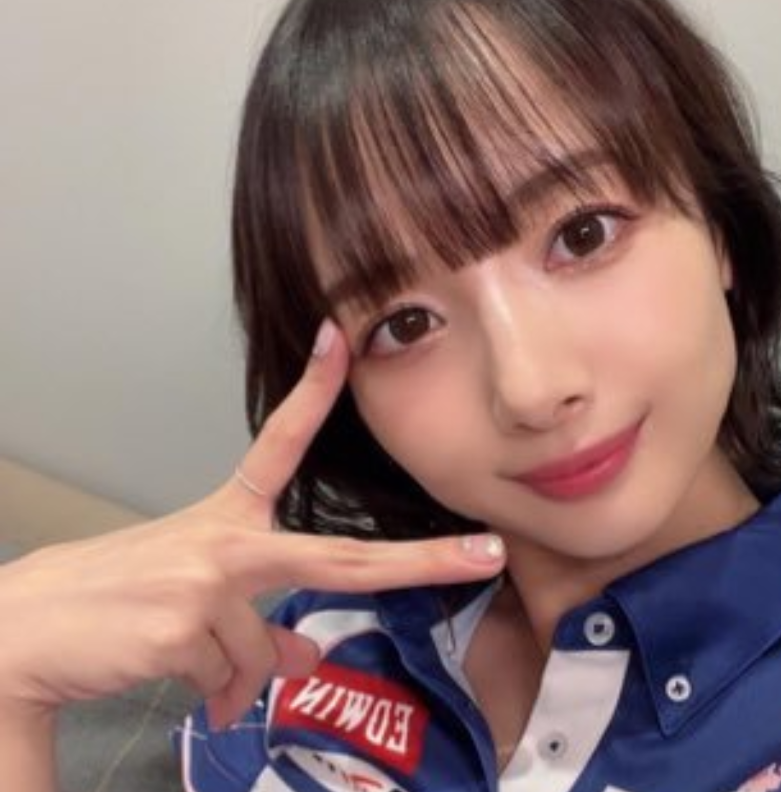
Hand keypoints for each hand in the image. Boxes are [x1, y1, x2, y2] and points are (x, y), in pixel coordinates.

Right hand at [0, 321, 504, 728]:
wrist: (24, 630)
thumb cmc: (112, 601)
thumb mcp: (195, 601)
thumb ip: (256, 621)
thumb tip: (304, 655)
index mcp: (224, 516)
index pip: (278, 443)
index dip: (313, 391)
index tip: (341, 337)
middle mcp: (224, 540)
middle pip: (338, 556)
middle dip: (420, 561)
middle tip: (484, 555)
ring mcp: (208, 582)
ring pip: (264, 649)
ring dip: (237, 673)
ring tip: (196, 671)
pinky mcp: (186, 628)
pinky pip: (231, 678)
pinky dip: (215, 693)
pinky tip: (178, 679)